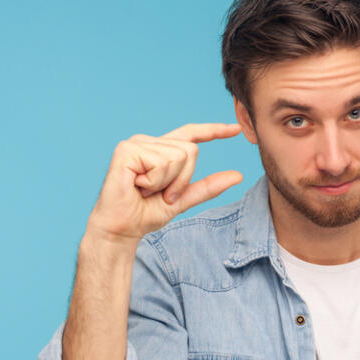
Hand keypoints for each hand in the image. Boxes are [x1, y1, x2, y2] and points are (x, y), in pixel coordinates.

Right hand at [85, 123, 243, 245]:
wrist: (122, 230)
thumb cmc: (145, 215)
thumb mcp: (183, 200)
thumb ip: (207, 187)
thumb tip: (238, 176)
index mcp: (161, 150)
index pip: (191, 135)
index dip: (214, 131)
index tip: (236, 130)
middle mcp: (148, 142)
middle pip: (190, 150)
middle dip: (182, 179)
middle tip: (160, 194)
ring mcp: (136, 143)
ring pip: (178, 156)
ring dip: (167, 182)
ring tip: (145, 190)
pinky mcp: (127, 150)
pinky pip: (161, 163)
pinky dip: (155, 182)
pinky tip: (137, 186)